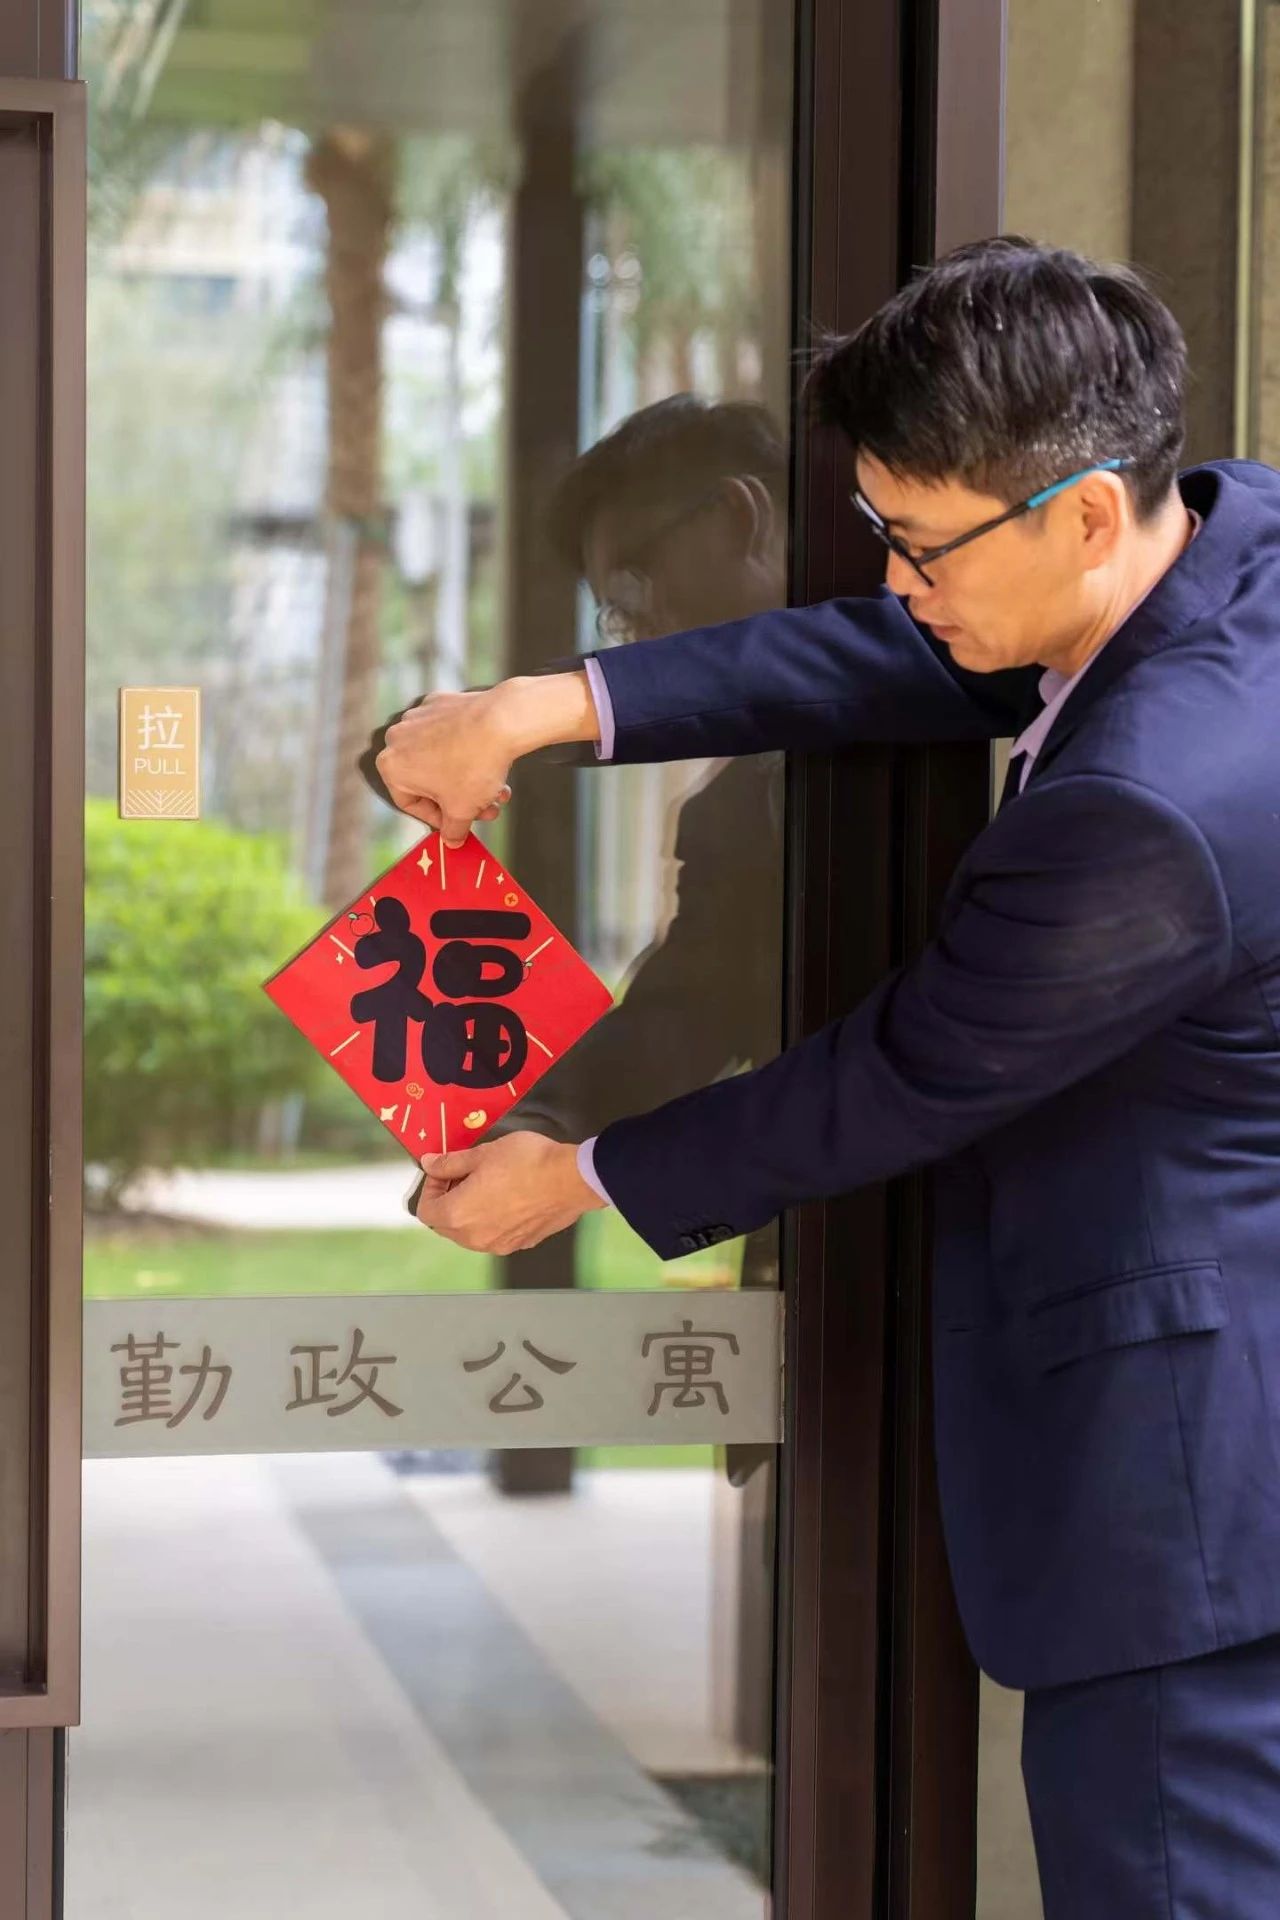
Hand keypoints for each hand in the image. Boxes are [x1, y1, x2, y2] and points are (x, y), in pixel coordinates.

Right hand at [375, 672, 600, 845]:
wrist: (500, 721)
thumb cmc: (473, 767)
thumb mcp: (462, 810)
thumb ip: (452, 829)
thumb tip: (451, 840)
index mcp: (391, 766)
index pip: (410, 803)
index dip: (438, 819)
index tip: (458, 824)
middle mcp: (397, 738)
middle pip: (429, 780)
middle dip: (460, 799)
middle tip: (484, 810)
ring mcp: (418, 716)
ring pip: (441, 758)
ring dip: (468, 778)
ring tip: (497, 790)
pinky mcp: (439, 703)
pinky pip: (449, 735)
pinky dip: (465, 749)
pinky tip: (490, 761)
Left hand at [414, 1131, 604, 1252]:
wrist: (571, 1179)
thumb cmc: (526, 1163)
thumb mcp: (482, 1153)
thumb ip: (450, 1163)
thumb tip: (430, 1164)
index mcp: (458, 1215)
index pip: (426, 1211)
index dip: (430, 1188)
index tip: (444, 1171)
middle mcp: (474, 1238)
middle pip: (445, 1226)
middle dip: (448, 1201)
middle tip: (463, 1176)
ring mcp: (499, 1245)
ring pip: (470, 1234)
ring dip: (469, 1213)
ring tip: (487, 1186)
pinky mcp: (520, 1244)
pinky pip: (495, 1236)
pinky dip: (492, 1221)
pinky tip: (508, 1198)